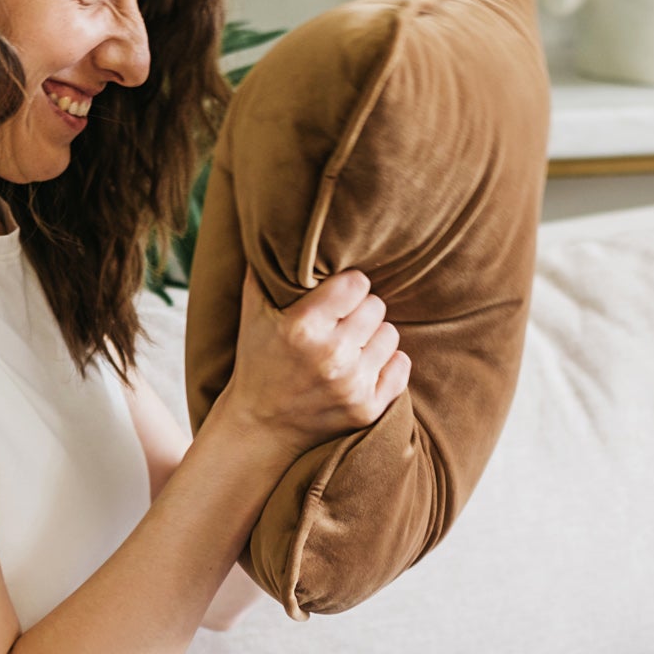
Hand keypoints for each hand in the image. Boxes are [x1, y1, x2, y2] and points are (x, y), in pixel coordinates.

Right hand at [219, 264, 409, 458]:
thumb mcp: (252, 313)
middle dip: (360, 312)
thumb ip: (264, 268)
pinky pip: (401, 367)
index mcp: (303, 327)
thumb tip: (274, 225)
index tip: (337, 297)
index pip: (357, 283)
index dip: (348, 287)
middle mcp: (330, 355)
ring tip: (351, 346)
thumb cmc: (257, 361)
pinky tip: (365, 366)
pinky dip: (388, 364)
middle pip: (377, 306)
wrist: (260, 427)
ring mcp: (351, 385)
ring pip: (391, 335)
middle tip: (342, 324)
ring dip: (374, 338)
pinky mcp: (367, 408)